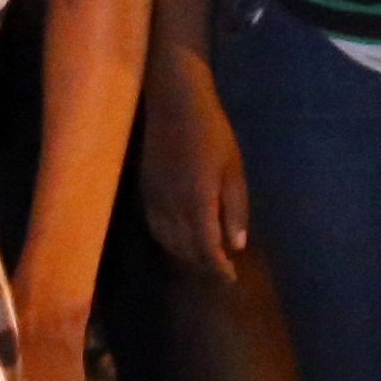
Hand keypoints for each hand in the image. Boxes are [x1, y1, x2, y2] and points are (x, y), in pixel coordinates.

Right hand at [141, 47, 250, 279]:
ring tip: (203, 259)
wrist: (174, 103)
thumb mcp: (233, 169)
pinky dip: (168, 241)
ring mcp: (155, 200)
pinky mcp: (145, 191)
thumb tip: (236, 246)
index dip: (218, 267)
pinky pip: (155, 227)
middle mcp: (172, 207)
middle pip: (186, 249)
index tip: (230, 277)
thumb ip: (234, 209)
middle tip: (221, 270)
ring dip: (185, 255)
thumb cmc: (212, 132)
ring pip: (167, 241)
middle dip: (204, 264)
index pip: (206, 248)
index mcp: (197, 202)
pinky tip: (180, 239)